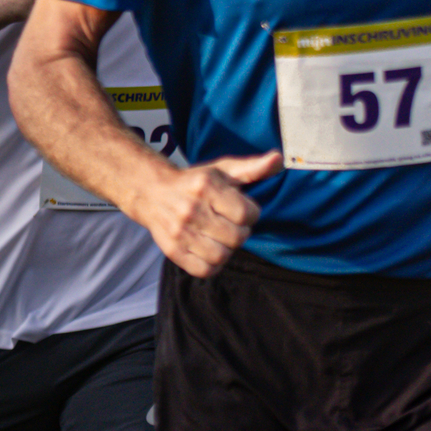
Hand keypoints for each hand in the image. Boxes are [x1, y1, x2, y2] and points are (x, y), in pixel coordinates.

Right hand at [140, 150, 281, 276]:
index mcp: (206, 187)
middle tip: (233, 224)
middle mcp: (191, 210)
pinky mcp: (173, 251)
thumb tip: (278, 160)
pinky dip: (213, 264)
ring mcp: (180, 233)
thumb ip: (253, 167)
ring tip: (222, 237)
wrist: (152, 192)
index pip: (245, 214)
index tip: (242, 209)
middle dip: (241, 232)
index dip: (251, 213)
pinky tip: (212, 250)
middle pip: (236, 237)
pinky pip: (204, 270)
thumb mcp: (223, 170)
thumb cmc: (196, 181)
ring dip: (228, 249)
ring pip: (221, 256)